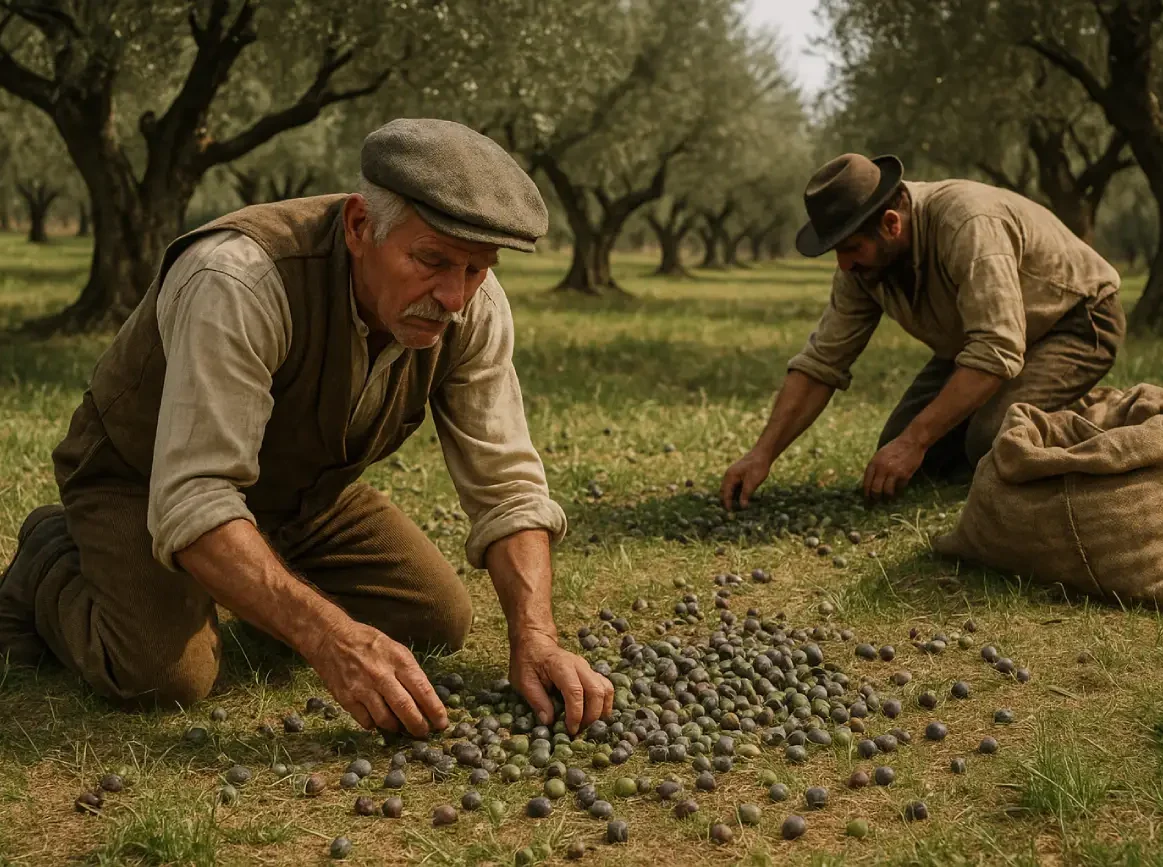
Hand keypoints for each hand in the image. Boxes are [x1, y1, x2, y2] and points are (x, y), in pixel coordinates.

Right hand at [303, 619, 447, 737]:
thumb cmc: (369, 644)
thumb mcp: (395, 650)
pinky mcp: (346, 698)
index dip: (435, 710)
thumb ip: (410, 673)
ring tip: (400, 727)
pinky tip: (378, 719)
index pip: (422, 689)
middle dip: (418, 725)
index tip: (442, 723)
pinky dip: (375, 724)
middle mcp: (381, 674)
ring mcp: (362, 688)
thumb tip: (425, 701)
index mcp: (398, 660)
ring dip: (396, 727)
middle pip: (405, 708)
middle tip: (424, 733)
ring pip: (385, 719)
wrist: (332, 638)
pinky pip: (366, 721)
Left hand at [509, 630, 613, 735]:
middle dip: (591, 716)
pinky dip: (604, 704)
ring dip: (601, 711)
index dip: (575, 714)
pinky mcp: (591, 673)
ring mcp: (587, 668)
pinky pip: (606, 688)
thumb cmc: (527, 662)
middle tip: (579, 731)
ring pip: (606, 689)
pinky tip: (594, 716)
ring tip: (588, 725)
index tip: (570, 730)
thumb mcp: (523, 681)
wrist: (535, 643)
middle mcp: (579, 665)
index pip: (575, 691)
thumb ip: (536, 700)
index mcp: (561, 666)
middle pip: (596, 691)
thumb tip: (549, 722)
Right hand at [720, 447, 773, 510]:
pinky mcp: (738, 475)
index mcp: (730, 477)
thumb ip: (746, 494)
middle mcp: (729, 476)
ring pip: (728, 489)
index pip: (725, 493)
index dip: (727, 504)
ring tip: (735, 507)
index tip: (729, 513)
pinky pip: (733, 486)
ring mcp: (733, 474)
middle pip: (724, 491)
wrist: (762, 454)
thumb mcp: (752, 482)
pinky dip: (734, 493)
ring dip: (730, 498)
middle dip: (725, 501)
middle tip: (730, 512)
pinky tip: (740, 498)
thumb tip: (742, 507)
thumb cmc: (758, 467)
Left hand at [863, 436, 926, 500]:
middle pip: (875, 490)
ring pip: (887, 492)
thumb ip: (875, 468)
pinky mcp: (905, 475)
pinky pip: (899, 488)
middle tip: (875, 504)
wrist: (911, 442)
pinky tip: (897, 493)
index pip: (866, 483)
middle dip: (874, 499)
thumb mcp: (879, 456)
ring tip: (887, 501)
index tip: (866, 501)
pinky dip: (898, 492)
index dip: (866, 494)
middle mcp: (882, 468)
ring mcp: (893, 472)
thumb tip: (870, 484)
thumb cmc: (894, 449)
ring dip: (887, 498)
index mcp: (873, 463)